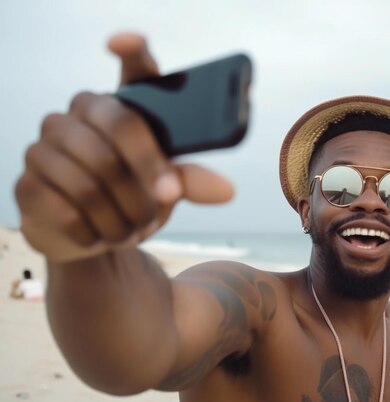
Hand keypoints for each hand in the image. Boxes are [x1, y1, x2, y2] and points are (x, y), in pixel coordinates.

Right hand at [15, 33, 233, 262]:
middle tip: (162, 203)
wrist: (96, 235)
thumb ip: (191, 180)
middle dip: (147, 177)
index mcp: (122, 104)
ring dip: (123, 214)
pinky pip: (65, 209)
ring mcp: (46, 145)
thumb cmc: (135, 197)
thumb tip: (225, 190)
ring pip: (92, 179)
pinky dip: (94, 231)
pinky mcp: (27, 183)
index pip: (132, 66)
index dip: (130, 49)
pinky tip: (103, 236)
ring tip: (134, 227)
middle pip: (119, 128)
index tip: (124, 42)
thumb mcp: (167, 187)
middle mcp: (80, 113)